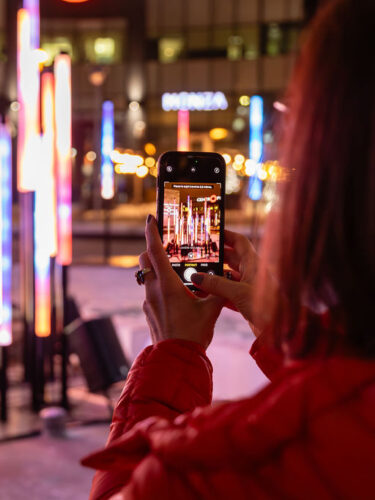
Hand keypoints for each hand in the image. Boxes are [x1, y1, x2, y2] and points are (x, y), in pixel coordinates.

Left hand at [139, 215, 224, 348]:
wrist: (176, 359)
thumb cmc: (193, 333)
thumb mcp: (211, 310)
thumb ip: (218, 291)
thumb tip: (226, 279)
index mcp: (167, 284)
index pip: (155, 250)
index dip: (152, 231)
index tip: (150, 218)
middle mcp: (153, 290)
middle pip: (144, 260)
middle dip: (151, 250)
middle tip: (166, 247)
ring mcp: (147, 302)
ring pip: (146, 276)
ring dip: (156, 269)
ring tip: (174, 272)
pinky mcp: (148, 312)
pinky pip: (150, 292)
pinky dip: (159, 287)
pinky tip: (175, 296)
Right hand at [191, 230, 277, 334]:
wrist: (281, 329)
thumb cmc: (267, 307)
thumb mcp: (238, 293)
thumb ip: (216, 284)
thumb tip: (196, 277)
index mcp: (254, 263)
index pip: (239, 242)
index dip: (226, 235)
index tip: (211, 233)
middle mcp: (252, 272)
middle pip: (231, 258)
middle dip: (216, 257)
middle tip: (198, 255)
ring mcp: (249, 287)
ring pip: (228, 276)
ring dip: (214, 276)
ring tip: (197, 274)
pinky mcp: (246, 301)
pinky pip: (228, 293)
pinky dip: (217, 293)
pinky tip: (205, 294)